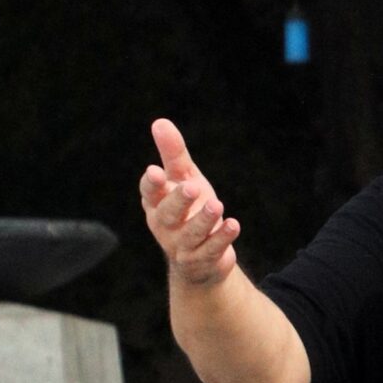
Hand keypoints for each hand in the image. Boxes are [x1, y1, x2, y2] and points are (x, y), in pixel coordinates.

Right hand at [141, 119, 240, 286]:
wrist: (201, 259)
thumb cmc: (189, 210)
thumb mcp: (184, 179)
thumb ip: (173, 155)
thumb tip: (160, 122)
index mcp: (156, 204)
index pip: (149, 193)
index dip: (151, 184)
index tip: (156, 172)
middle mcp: (165, 226)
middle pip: (167, 214)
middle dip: (179, 200)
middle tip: (193, 187)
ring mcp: (181, 246)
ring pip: (190, 234)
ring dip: (204, 220)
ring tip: (217, 205)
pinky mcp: (200, 261)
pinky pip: (211, 250)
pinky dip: (222, 238)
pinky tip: (233, 225)